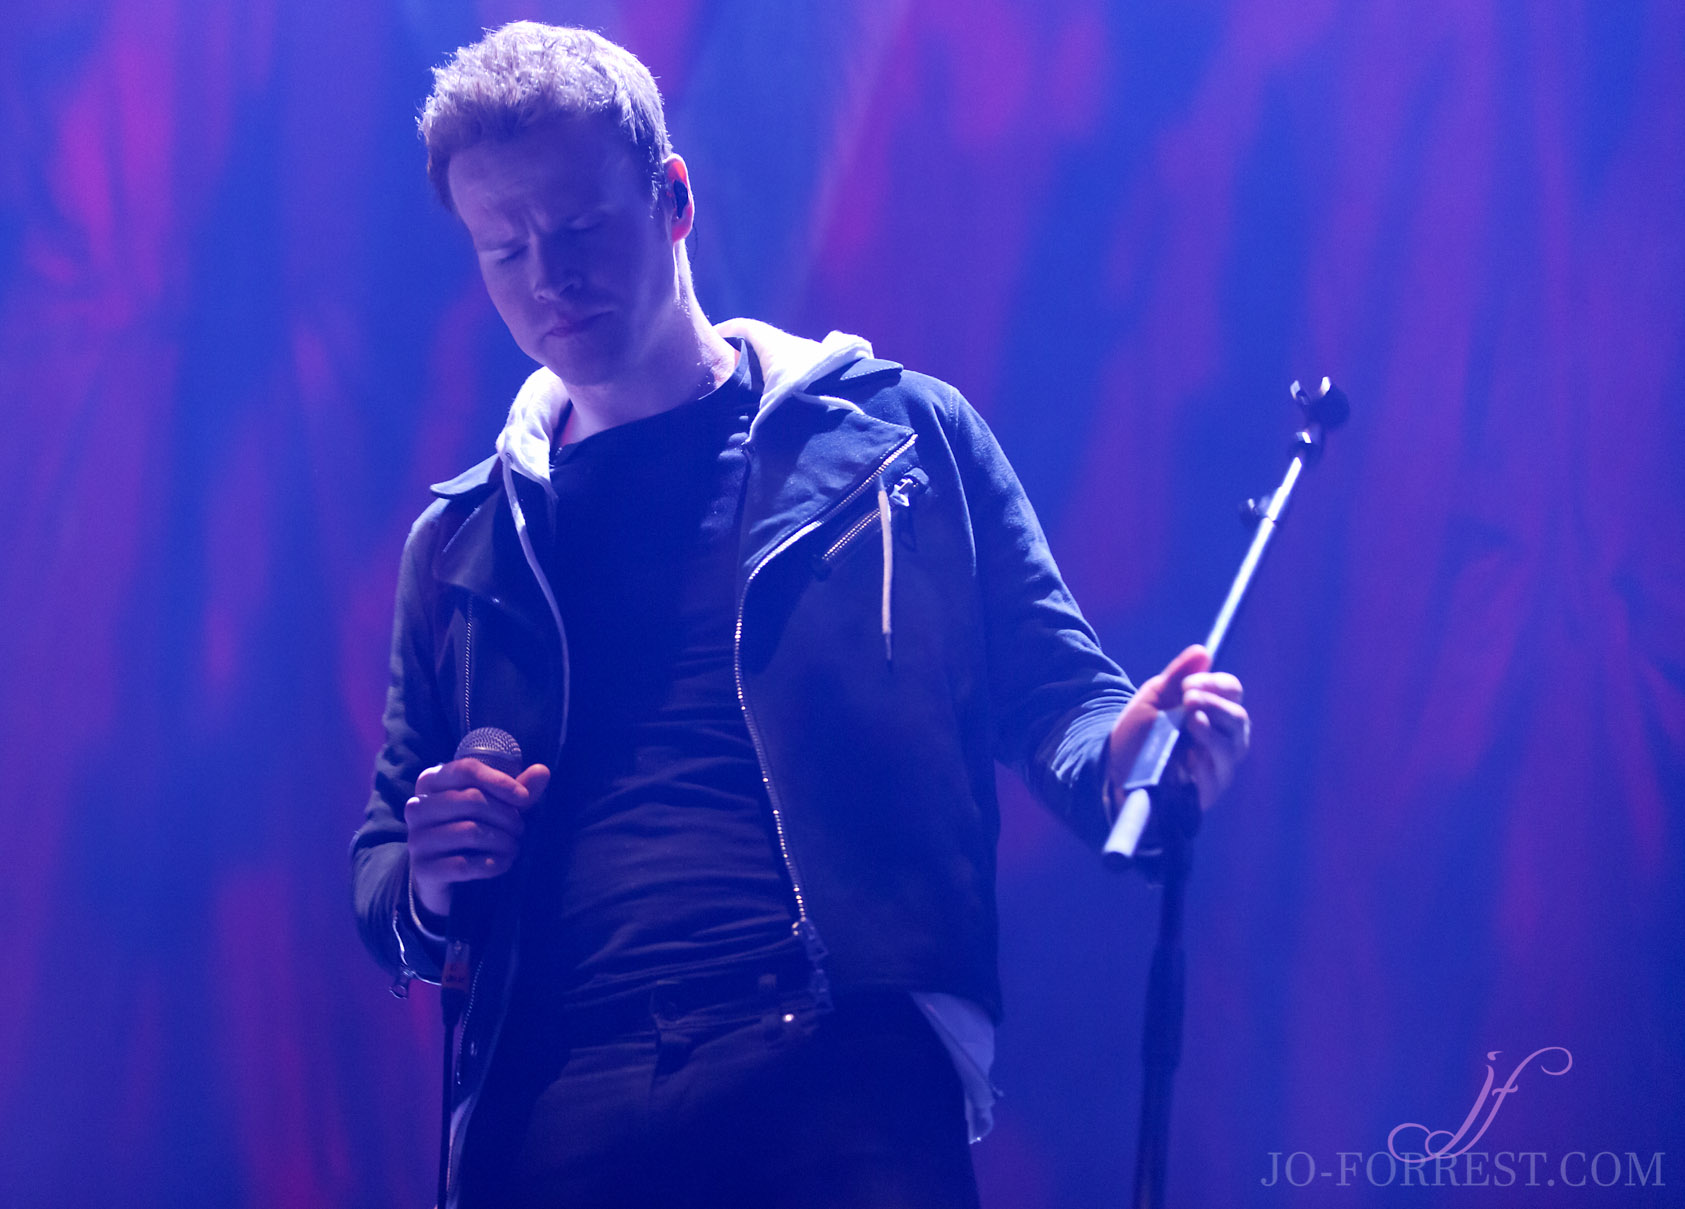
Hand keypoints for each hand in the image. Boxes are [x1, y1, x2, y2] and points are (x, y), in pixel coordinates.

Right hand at [406, 759, 549, 918]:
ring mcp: (416, 839)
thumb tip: (542, 771)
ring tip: (514, 846)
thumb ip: (517, 790)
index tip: (524, 798)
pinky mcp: (422, 869)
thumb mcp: (495, 806)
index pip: (466, 770)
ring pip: (469, 832)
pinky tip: (503, 863)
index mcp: (430, 781)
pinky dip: (492, 864)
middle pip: (471, 799)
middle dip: (506, 816)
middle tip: (520, 829)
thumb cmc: (470, 830)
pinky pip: (464, 864)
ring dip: (502, 841)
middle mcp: (417, 807)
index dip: (500, 782)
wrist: (443, 877)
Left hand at [1108, 645, 1248, 809]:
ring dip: (1212, 734)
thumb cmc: (1137, 734)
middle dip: (1215, 705)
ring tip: (1191, 722)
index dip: (1216, 684)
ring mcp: (1217, 768)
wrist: (1112, 771)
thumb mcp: (1152, 700)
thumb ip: (1176, 677)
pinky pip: (1215, 780)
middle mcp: (1222, 739)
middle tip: (1188, 700)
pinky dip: (1202, 767)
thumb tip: (1203, 652)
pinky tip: (1188, 758)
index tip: (1188, 685)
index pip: (1232, 692)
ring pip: (1232, 749)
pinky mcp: (1206, 794)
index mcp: (1212, 712)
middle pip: (1239, 719)